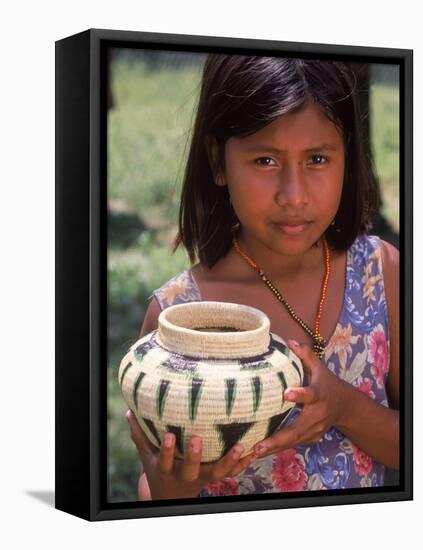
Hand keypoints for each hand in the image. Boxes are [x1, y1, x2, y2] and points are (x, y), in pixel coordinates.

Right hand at [126, 410, 256, 499]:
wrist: (171, 497)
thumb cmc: (158, 469)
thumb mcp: (146, 455)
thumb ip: (140, 434)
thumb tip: (130, 410)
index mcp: (167, 470)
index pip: (165, 460)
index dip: (167, 450)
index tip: (169, 435)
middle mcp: (185, 476)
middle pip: (191, 469)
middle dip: (194, 455)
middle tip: (198, 438)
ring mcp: (203, 478)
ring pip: (218, 473)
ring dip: (230, 460)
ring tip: (240, 446)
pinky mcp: (215, 477)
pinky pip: (232, 472)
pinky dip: (244, 463)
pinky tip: (255, 450)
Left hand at [253, 340, 347, 457]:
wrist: (345, 405)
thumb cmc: (326, 382)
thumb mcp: (319, 366)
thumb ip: (306, 354)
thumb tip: (290, 341)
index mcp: (319, 394)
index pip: (310, 394)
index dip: (300, 395)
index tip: (287, 393)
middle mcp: (318, 415)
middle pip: (298, 429)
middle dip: (278, 438)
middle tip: (259, 445)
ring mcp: (315, 430)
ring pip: (294, 441)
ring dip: (274, 448)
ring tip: (254, 452)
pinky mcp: (312, 438)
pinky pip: (293, 444)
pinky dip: (278, 449)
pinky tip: (260, 452)